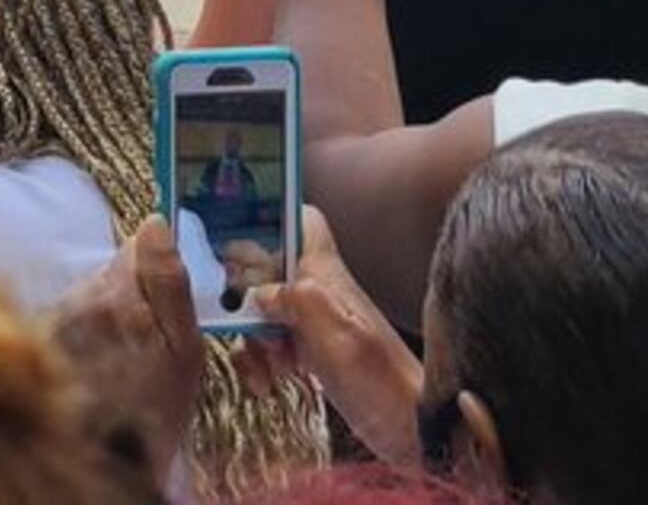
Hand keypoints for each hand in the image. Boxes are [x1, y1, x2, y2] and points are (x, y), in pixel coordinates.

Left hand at [48, 217, 204, 476]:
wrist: (106, 451)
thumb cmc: (156, 403)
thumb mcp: (184, 347)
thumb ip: (169, 281)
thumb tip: (156, 222)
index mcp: (120, 294)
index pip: (137, 247)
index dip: (156, 262)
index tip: (169, 286)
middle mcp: (81, 298)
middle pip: (114, 270)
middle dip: (134, 289)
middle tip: (151, 333)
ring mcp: (58, 315)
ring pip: (93, 291)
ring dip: (110, 310)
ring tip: (127, 353)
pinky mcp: (43, 332)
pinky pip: (73, 314)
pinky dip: (89, 329)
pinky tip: (102, 359)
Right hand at [248, 209, 422, 464]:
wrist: (409, 428)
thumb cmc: (380, 378)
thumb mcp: (337, 334)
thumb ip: (295, 299)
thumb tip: (257, 291)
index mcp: (326, 274)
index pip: (301, 219)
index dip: (269, 218)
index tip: (237, 238)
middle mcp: (317, 290)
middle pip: (263, 268)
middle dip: (241, 293)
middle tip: (245, 322)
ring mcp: (311, 322)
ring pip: (260, 310)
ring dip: (249, 336)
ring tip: (267, 365)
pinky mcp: (308, 352)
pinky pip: (267, 344)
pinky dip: (258, 361)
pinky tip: (266, 382)